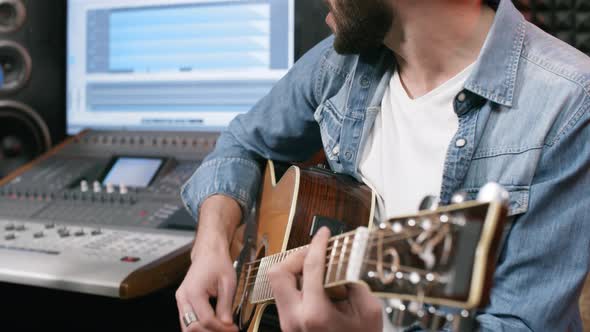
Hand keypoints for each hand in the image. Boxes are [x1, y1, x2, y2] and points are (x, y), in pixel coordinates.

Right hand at [175, 195, 240, 331]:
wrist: (208, 252)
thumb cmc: (217, 262)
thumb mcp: (228, 283)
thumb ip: (225, 306)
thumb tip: (227, 324)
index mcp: (194, 292)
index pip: (206, 320)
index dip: (221, 329)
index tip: (233, 329)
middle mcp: (183, 297)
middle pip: (192, 327)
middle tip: (227, 331)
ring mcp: (181, 300)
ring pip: (186, 327)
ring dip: (203, 331)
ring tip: (220, 329)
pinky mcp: (183, 301)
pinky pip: (187, 320)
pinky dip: (199, 326)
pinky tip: (212, 325)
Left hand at [268, 227, 382, 331]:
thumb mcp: (368, 311)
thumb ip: (354, 282)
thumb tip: (341, 261)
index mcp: (315, 314)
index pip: (311, 267)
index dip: (318, 244)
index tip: (324, 233)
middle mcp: (294, 319)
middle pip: (278, 273)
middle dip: (295, 257)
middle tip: (314, 253)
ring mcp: (287, 324)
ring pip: (277, 284)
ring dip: (294, 270)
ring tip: (316, 268)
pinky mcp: (287, 326)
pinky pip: (284, 296)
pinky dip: (296, 283)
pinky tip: (314, 284)